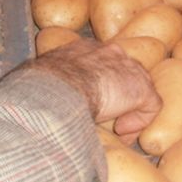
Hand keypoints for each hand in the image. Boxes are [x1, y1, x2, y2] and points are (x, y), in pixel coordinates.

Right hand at [28, 39, 160, 143]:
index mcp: (82, 49)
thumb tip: (30, 103)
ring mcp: (128, 68)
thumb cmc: (40, 86)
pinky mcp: (141, 88)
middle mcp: (109, 52)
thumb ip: (45, 87)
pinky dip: (139, 122)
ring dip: (130, 110)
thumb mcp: (39, 81)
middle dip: (119, 96)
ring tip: (118, 128)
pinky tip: (123, 132)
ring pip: (140, 88)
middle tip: (108, 118)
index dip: (98, 85)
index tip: (89, 102)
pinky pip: (150, 105)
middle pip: (123, 72)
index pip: (98, 63)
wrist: (57, 88)